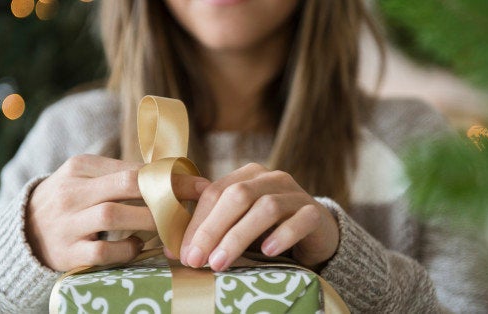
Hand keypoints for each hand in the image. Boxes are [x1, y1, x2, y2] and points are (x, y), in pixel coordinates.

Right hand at [26, 154, 207, 270]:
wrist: (23, 232)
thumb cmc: (69, 201)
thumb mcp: (86, 178)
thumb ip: (120, 174)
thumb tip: (171, 173)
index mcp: (80, 166)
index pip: (133, 167)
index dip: (170, 176)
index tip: (199, 184)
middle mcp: (72, 191)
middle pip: (127, 184)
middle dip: (168, 192)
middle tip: (195, 203)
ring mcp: (67, 222)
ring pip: (115, 215)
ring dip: (150, 220)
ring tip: (170, 226)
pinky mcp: (67, 252)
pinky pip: (103, 250)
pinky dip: (126, 248)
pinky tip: (138, 246)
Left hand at [177, 163, 339, 270]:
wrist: (316, 233)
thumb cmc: (268, 229)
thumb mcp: (237, 224)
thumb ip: (209, 229)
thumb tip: (171, 249)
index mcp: (247, 176)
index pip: (215, 192)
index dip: (196, 222)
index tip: (182, 252)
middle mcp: (271, 178)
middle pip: (237, 196)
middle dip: (212, 229)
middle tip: (196, 260)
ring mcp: (295, 193)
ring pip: (266, 207)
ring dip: (239, 236)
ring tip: (220, 263)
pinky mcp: (315, 213)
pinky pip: (300, 220)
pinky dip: (282, 235)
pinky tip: (267, 252)